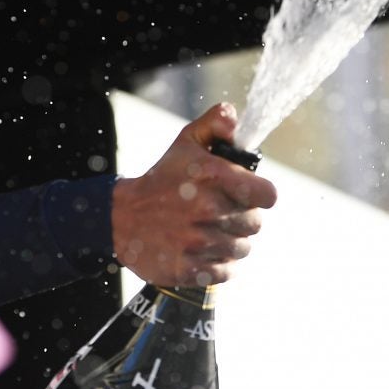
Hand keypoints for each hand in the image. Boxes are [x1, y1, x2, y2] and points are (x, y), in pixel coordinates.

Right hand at [111, 103, 277, 287]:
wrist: (121, 218)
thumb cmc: (162, 180)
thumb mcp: (185, 144)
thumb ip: (215, 124)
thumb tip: (233, 116)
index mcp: (212, 176)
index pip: (267, 195)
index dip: (261, 194)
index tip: (249, 195)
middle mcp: (207, 210)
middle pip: (255, 224)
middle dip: (241, 218)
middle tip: (218, 213)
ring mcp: (197, 242)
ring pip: (241, 249)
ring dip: (230, 242)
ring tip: (208, 231)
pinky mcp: (188, 269)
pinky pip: (225, 271)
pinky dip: (217, 264)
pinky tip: (201, 251)